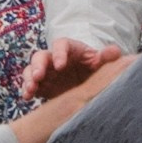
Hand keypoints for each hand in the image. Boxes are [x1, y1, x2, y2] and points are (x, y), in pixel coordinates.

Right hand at [10, 50, 128, 142]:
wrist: (90, 85)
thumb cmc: (96, 69)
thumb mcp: (102, 63)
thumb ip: (107, 57)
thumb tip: (114, 51)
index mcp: (70, 49)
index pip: (61, 45)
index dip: (59, 53)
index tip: (60, 65)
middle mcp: (55, 58)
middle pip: (41, 56)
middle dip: (38, 66)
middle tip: (38, 76)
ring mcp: (46, 72)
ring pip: (31, 70)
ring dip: (29, 78)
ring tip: (30, 89)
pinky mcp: (41, 85)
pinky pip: (30, 85)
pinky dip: (27, 90)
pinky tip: (27, 97)